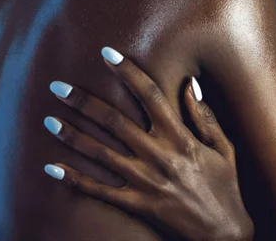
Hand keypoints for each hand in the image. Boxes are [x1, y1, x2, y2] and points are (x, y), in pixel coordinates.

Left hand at [44, 48, 253, 240]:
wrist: (226, 238)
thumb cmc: (225, 187)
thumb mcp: (222, 148)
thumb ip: (203, 116)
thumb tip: (188, 83)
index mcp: (180, 137)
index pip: (150, 95)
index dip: (127, 72)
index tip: (107, 53)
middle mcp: (159, 156)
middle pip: (114, 121)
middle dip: (83, 102)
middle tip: (58, 86)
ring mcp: (146, 182)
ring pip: (101, 154)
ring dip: (72, 135)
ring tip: (48, 119)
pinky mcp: (138, 205)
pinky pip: (100, 191)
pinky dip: (74, 179)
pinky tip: (52, 168)